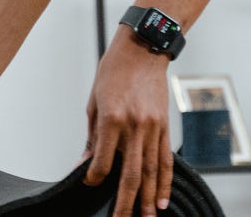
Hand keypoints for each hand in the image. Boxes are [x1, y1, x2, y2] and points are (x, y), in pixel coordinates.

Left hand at [78, 28, 174, 216]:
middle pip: (131, 175)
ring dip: (149, 198)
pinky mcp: (164, 126)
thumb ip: (92, 137)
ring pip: (151, 172)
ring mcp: (152, 128)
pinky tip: (162, 198)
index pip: (102, 162)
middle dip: (125, 203)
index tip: (90, 184)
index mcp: (112, 119)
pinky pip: (165, 160)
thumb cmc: (114, 71)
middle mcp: (134, 127)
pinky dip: (165, 182)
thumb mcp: (94, 102)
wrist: (143, 50)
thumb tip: (85, 163)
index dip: (94, 179)